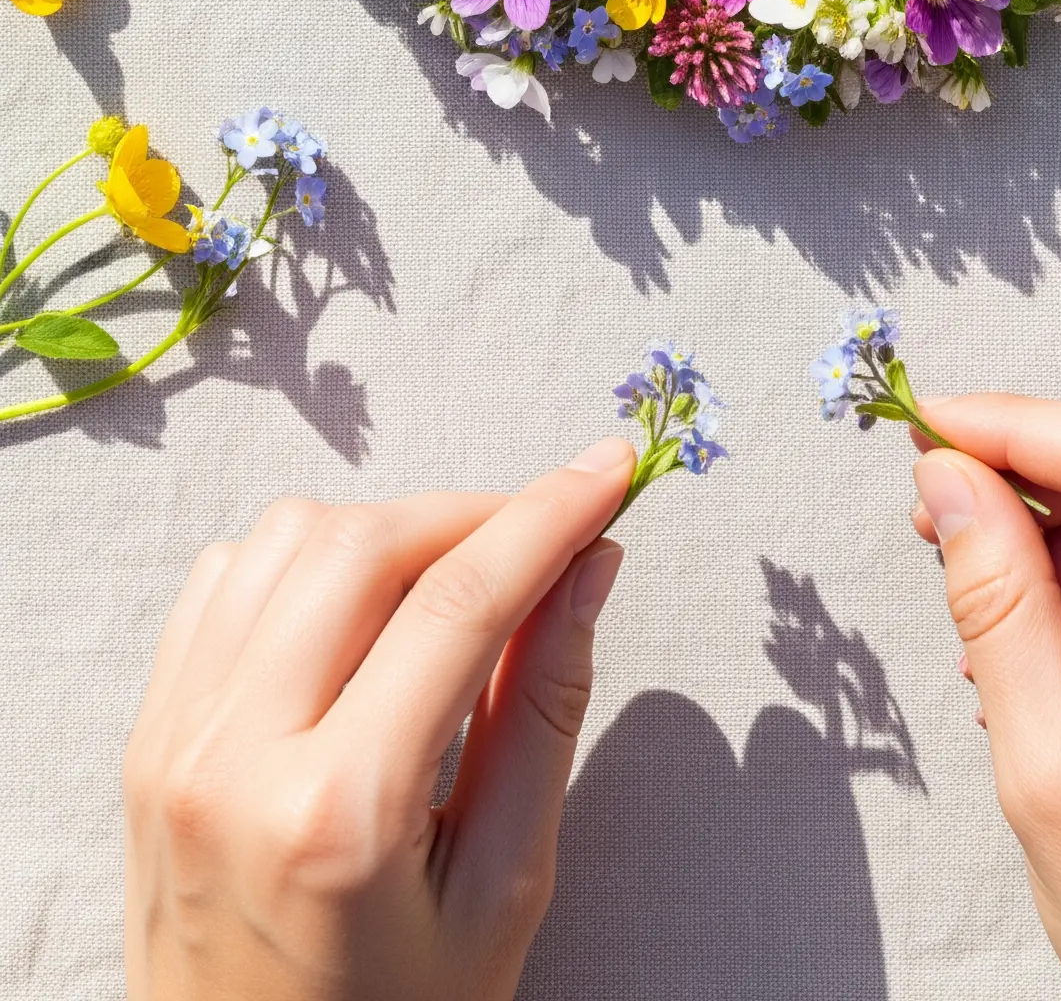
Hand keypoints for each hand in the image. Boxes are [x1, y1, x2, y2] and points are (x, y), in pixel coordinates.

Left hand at [125, 438, 634, 999]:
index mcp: (338, 815)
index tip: (610, 471)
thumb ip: (543, 714)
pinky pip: (226, 579)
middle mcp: (236, 760)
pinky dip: (305, 560)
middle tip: (548, 535)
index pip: (457, 604)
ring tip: (457, 585)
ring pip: (288, 539)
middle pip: (366, 546)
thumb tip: (589, 568)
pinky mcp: (149, 737)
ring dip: (389, 530)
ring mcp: (175, 743)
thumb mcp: (501, 891)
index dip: (545, 518)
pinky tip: (362, 610)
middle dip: (473, 514)